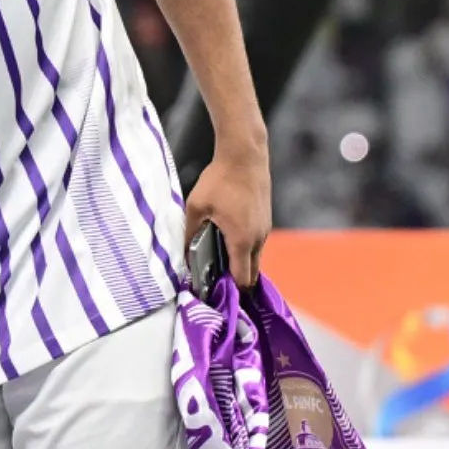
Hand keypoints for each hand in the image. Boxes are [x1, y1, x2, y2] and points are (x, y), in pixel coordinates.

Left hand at [185, 147, 271, 287]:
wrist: (245, 156)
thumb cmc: (220, 180)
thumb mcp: (195, 207)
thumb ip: (189, 233)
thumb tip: (183, 254)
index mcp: (241, 240)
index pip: (242, 278)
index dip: (231, 290)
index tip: (216, 293)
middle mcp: (258, 239)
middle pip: (252, 272)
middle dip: (236, 280)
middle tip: (216, 281)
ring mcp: (265, 229)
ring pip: (255, 257)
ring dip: (240, 262)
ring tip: (218, 260)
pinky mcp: (265, 220)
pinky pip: (256, 243)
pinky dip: (245, 248)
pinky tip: (227, 240)